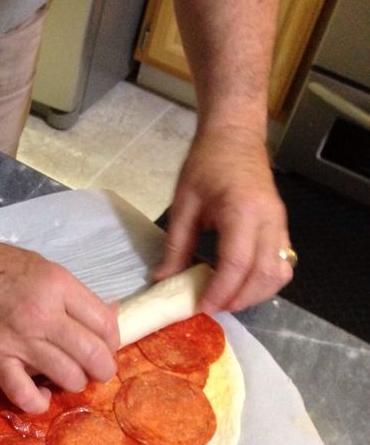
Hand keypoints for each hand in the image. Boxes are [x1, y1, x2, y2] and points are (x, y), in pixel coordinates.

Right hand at [0, 238, 119, 413]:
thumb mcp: (44, 267)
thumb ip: (75, 294)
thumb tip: (112, 313)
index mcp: (58, 286)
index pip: (106, 324)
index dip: (112, 340)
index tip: (103, 345)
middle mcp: (43, 315)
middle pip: (94, 355)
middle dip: (102, 368)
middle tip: (94, 369)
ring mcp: (18, 341)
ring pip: (69, 377)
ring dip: (74, 382)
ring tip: (65, 377)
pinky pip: (25, 395)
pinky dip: (39, 401)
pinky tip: (41, 395)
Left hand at [155, 126, 291, 313]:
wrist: (234, 137)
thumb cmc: (206, 164)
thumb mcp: (183, 204)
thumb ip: (175, 245)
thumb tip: (163, 279)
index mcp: (242, 212)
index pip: (236, 263)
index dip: (220, 291)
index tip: (202, 307)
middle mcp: (269, 220)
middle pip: (263, 274)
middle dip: (237, 298)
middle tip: (211, 308)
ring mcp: (280, 224)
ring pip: (278, 273)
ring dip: (254, 294)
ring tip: (225, 300)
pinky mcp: (281, 227)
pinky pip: (282, 263)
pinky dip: (264, 282)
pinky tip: (240, 285)